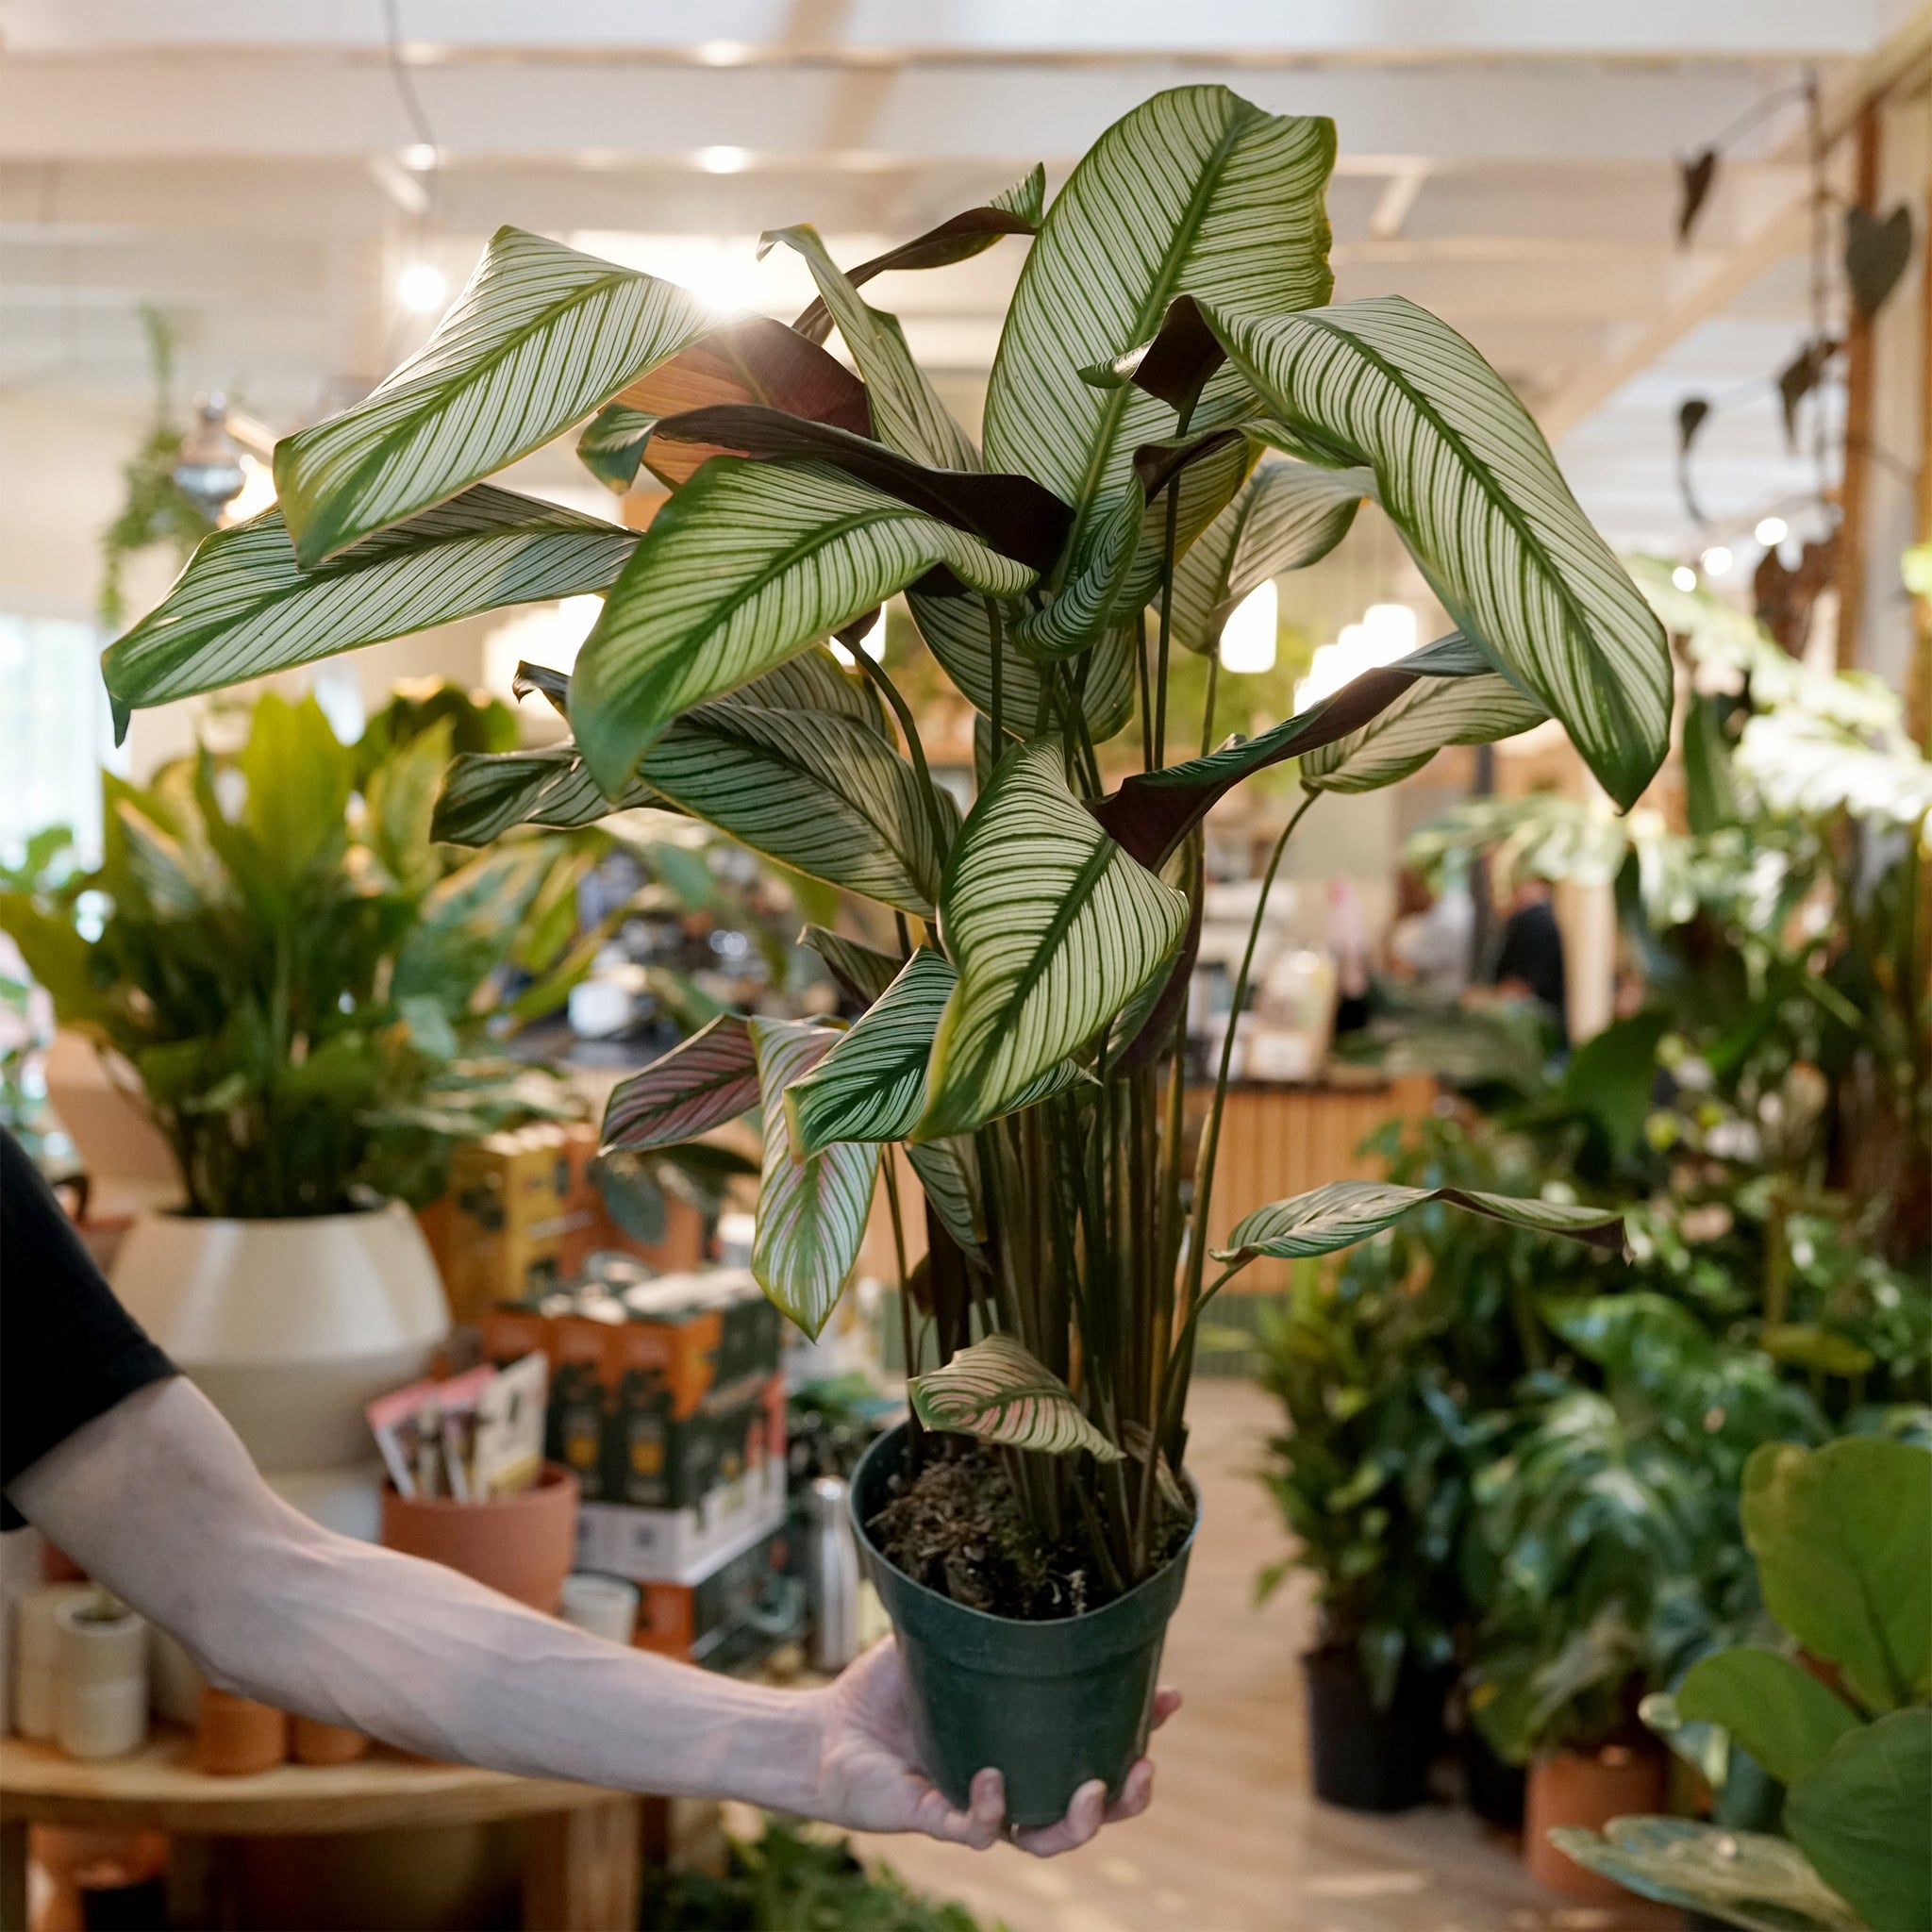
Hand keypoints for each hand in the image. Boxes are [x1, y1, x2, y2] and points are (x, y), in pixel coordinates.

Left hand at [804, 1639, 1178, 1856]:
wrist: (823, 1730)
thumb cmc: (887, 1689)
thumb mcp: (950, 1642)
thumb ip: (990, 1618)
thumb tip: (1029, 1556)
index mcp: (1023, 1742)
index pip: (1095, 1744)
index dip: (1138, 1729)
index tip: (1171, 1697)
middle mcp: (1010, 1781)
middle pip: (1088, 1810)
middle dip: (1129, 1798)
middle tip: (1144, 1766)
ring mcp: (976, 1805)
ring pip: (1045, 1838)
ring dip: (1080, 1823)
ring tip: (1095, 1791)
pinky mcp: (936, 1819)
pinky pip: (976, 1831)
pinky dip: (991, 1809)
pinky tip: (994, 1776)